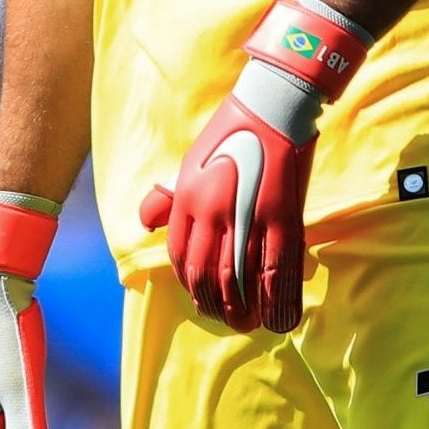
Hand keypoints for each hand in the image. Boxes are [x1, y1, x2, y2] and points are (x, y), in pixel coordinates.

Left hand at [139, 0, 372, 333]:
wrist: (273, 104)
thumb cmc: (231, 130)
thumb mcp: (190, 162)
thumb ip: (170, 198)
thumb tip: (146, 222)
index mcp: (188, 198)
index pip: (182, 257)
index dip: (191, 285)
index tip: (202, 299)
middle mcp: (213, 211)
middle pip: (208, 276)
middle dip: (216, 306)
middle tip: (227, 319)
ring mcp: (248, 216)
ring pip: (240, 281)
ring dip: (244, 310)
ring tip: (249, 323)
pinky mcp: (282, 217)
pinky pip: (277, 271)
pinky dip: (278, 300)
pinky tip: (279, 317)